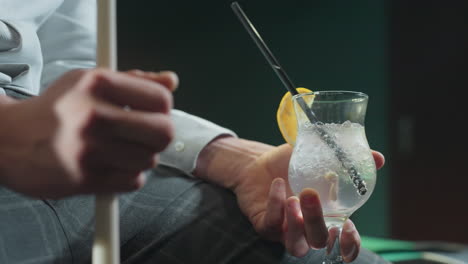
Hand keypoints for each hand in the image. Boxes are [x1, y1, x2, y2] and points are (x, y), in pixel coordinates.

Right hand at [0, 69, 177, 198]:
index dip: (163, 110)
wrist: (8, 140)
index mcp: (98, 83)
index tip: (152, 114)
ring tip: (119, 151)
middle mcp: (93, 115)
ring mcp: (88, 149)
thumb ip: (135, 80)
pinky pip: (133, 181)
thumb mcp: (90, 81)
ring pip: (150, 160)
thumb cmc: (57, 109)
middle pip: (164, 132)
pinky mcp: (83, 179)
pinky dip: (128, 176)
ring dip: (141, 158)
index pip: (162, 100)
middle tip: (143, 136)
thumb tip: (172, 81)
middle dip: (159, 137)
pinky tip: (110, 166)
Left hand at [231, 142, 384, 261]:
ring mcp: (286, 230)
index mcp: (326, 217)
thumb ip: (346, 158)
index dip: (349, 243)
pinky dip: (275, 205)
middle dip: (317, 221)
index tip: (348, 227)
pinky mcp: (265, 226)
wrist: (258, 161)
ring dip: (296, 224)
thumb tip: (378, 157)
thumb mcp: (318, 156)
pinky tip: (277, 184)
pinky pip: (271, 225)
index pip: (344, 242)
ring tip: (293, 198)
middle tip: (310, 194)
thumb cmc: (289, 163)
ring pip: (296, 245)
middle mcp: (307, 228)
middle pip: (319, 241)